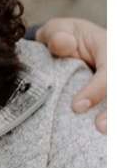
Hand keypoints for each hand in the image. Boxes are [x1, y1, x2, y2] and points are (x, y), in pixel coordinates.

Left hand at [35, 18, 106, 132]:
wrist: (70, 42)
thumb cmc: (64, 38)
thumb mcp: (57, 31)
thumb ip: (56, 36)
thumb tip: (60, 43)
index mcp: (109, 46)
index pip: (110, 70)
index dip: (96, 90)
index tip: (76, 107)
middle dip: (114, 108)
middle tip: (100, 127)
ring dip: (116, 115)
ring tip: (103, 131)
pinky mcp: (113, 91)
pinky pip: (114, 104)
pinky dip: (112, 116)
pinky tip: (104, 135)